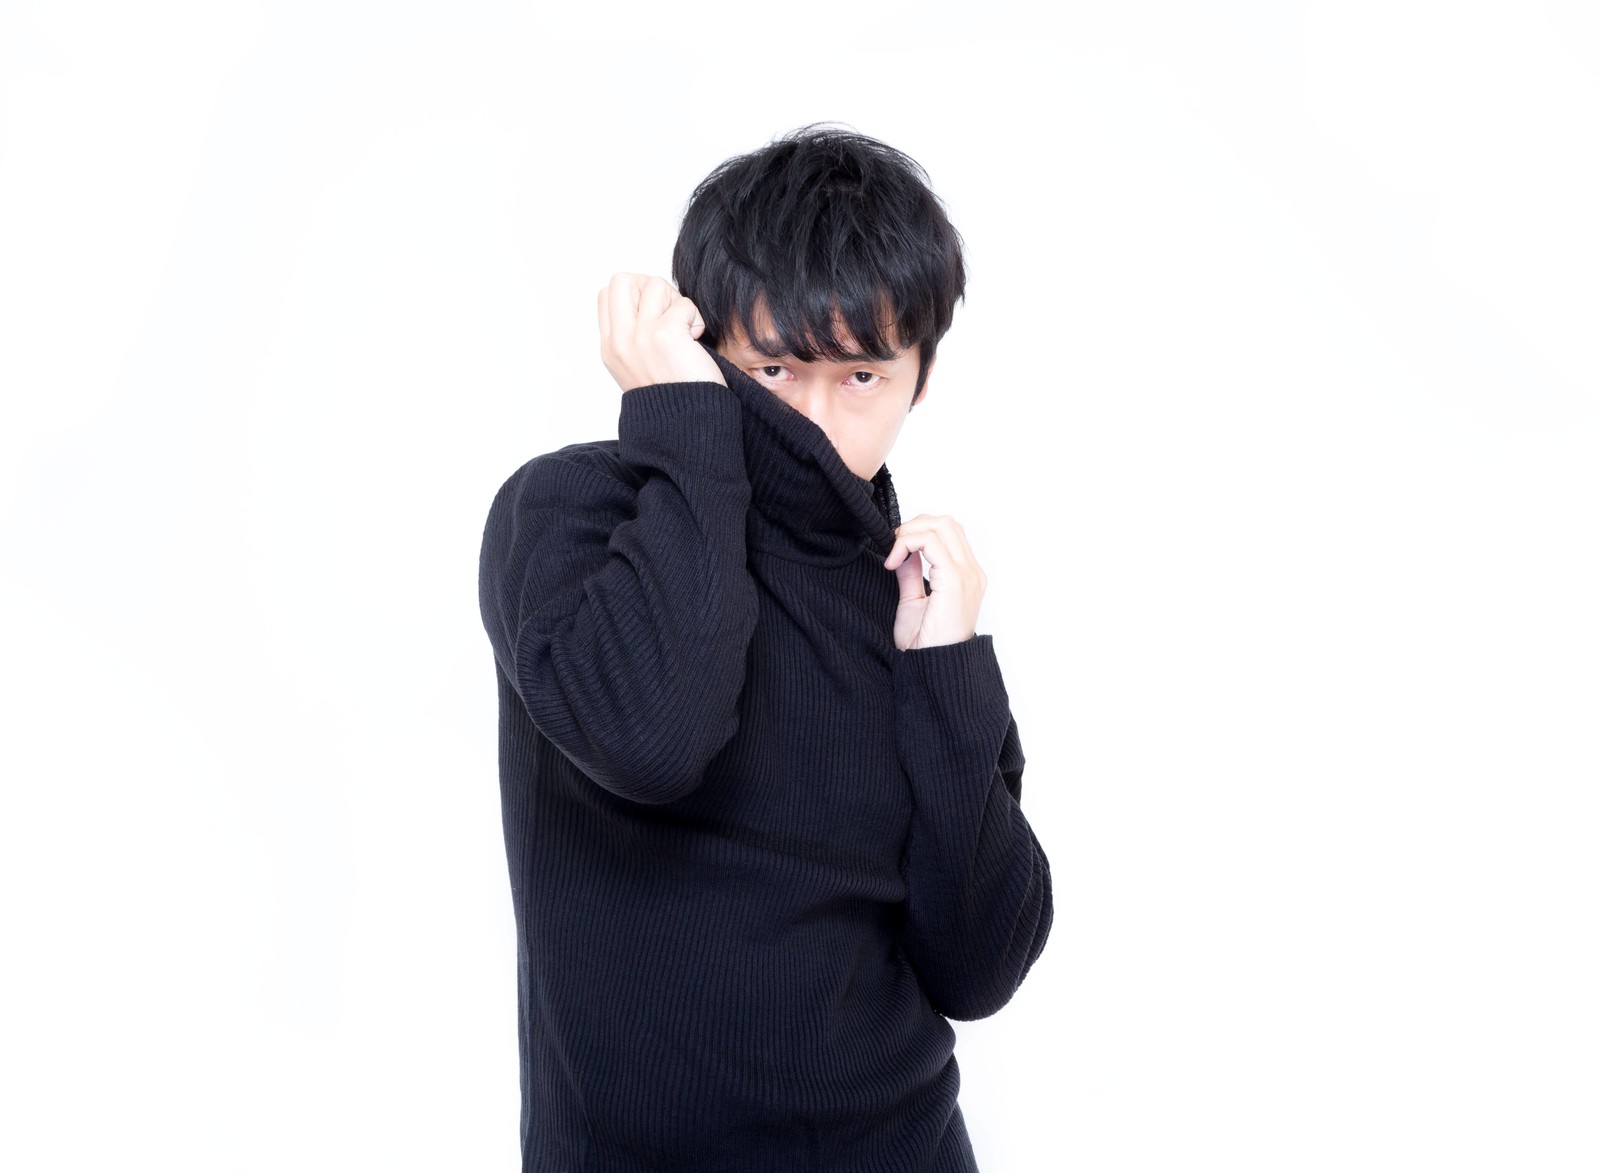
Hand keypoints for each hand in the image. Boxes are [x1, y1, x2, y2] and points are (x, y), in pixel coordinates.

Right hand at [597, 273, 724, 391]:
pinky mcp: (665, 334)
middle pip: (623, 280)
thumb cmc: (672, 395)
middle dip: (650, 287)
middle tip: (667, 313)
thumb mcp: (634, 366)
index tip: (654, 315)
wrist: (686, 423)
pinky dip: (695, 318)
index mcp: (610, 347)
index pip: (607, 294)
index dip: (634, 294)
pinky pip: (683, 304)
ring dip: (677, 302)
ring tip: (684, 328)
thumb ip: (631, 335)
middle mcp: (619, 340)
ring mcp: (640, 336)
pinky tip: (695, 338)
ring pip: (655, 285)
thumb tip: (645, 301)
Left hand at [882, 514, 986, 649]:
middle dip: (914, 525)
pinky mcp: (954, 579)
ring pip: (941, 525)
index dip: (918, 532)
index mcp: (966, 577)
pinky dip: (908, 543)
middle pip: (947, 522)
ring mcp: (966, 574)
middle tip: (893, 546)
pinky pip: (931, 542)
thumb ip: (912, 574)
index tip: (895, 551)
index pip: (948, 533)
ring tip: (893, 555)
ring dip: (910, 532)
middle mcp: (972, 572)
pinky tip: (894, 562)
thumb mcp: (914, 601)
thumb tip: (904, 552)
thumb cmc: (926, 644)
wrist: (933, 667)